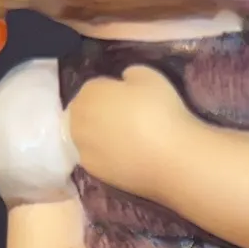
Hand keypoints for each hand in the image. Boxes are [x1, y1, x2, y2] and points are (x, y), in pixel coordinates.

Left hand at [67, 66, 192, 202]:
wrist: (171, 160)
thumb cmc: (160, 111)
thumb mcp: (149, 75)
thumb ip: (130, 74)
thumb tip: (125, 82)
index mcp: (88, 93)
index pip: (95, 88)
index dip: (113, 92)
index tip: (131, 100)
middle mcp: (77, 120)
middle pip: (86, 113)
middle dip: (101, 114)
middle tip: (129, 121)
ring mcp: (83, 149)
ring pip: (90, 138)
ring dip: (102, 137)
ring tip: (129, 142)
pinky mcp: (94, 173)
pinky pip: (99, 159)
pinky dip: (109, 157)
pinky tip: (129, 158)